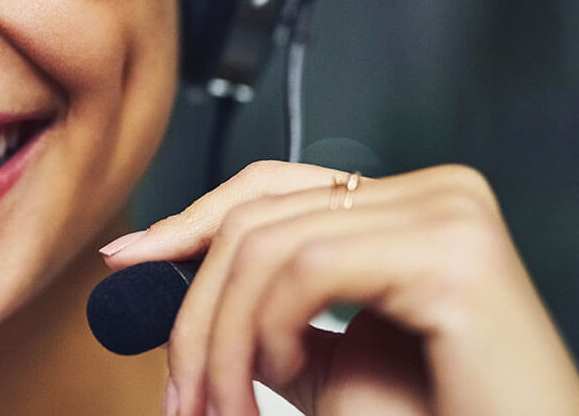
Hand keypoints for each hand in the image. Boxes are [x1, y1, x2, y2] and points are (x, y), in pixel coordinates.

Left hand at [99, 161, 578, 415]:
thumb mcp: (318, 359)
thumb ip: (258, 309)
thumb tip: (157, 271)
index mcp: (406, 205)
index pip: (270, 185)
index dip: (189, 218)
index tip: (124, 260)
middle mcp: (433, 191)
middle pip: (257, 216)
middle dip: (197, 310)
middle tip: (182, 395)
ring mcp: (447, 212)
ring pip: (267, 245)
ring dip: (226, 340)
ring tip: (231, 405)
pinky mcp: (454, 253)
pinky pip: (307, 267)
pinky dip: (269, 331)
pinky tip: (287, 375)